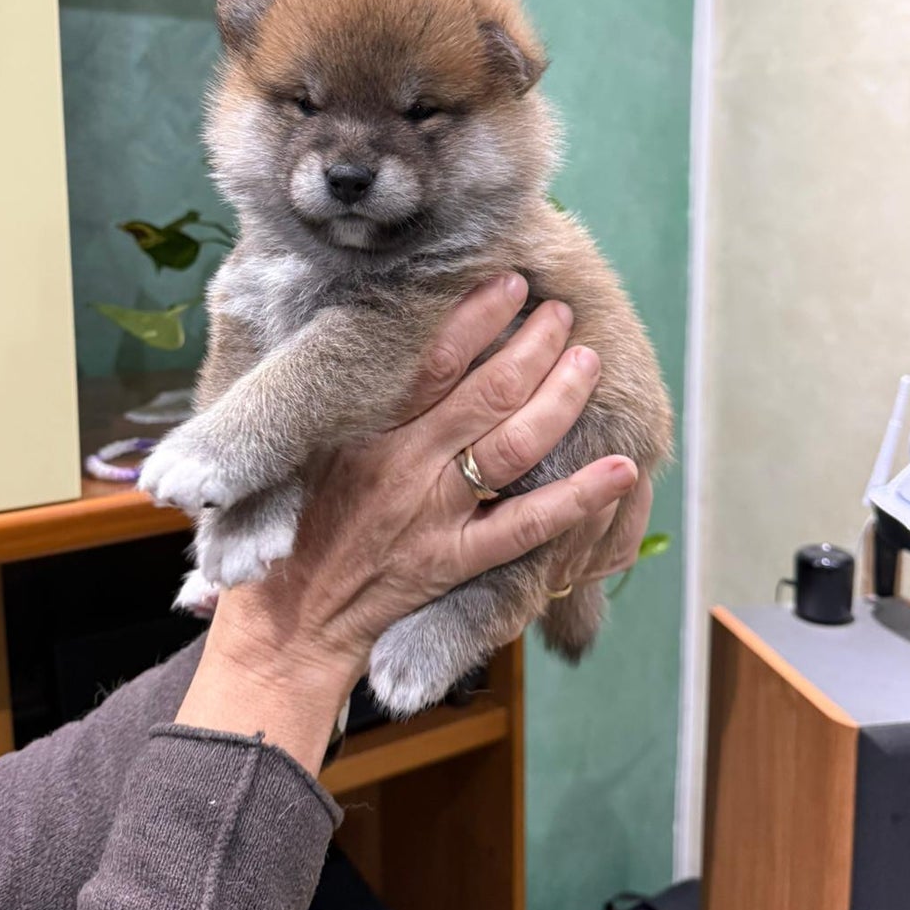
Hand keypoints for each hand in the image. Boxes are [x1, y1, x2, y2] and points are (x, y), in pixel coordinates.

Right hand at [177, 273, 651, 771]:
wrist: (288, 625)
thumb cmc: (291, 530)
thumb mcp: (304, 453)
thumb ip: (342, 405)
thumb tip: (382, 346)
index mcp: (367, 433)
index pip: (434, 360)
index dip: (479, 316)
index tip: (511, 284)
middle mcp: (407, 465)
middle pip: (488, 392)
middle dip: (535, 345)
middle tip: (564, 314)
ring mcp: (437, 515)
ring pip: (515, 446)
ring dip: (561, 399)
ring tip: (589, 363)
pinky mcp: (456, 562)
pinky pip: (529, 528)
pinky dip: (579, 497)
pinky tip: (620, 468)